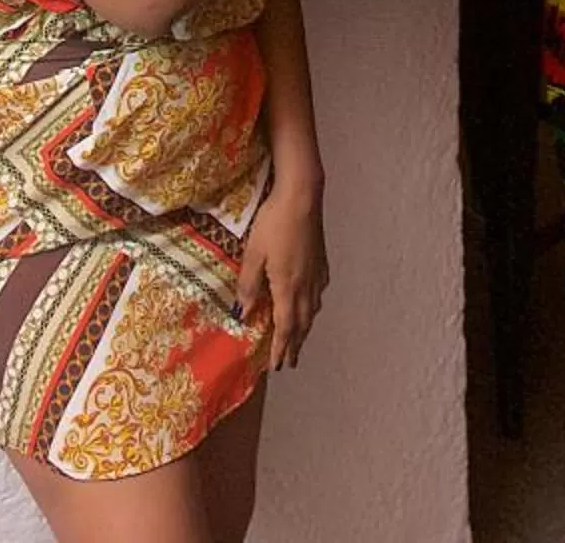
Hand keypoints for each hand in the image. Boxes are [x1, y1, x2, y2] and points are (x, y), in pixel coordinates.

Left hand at [235, 181, 327, 371]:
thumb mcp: (253, 254)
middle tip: (290, 362)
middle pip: (302, 324)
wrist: (302, 197)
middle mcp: (306, 286)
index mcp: (288, 287)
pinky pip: (318, 294)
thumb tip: (243, 312)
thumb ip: (248, 284)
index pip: (285, 328)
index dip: (281, 349)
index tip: (277, 367)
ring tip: (300, 339)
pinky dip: (312, 308)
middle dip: (296, 345)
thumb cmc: (273, 224)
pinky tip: (310, 303)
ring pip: (312, 310)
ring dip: (305, 329)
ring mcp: (317, 274)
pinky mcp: (321, 261)